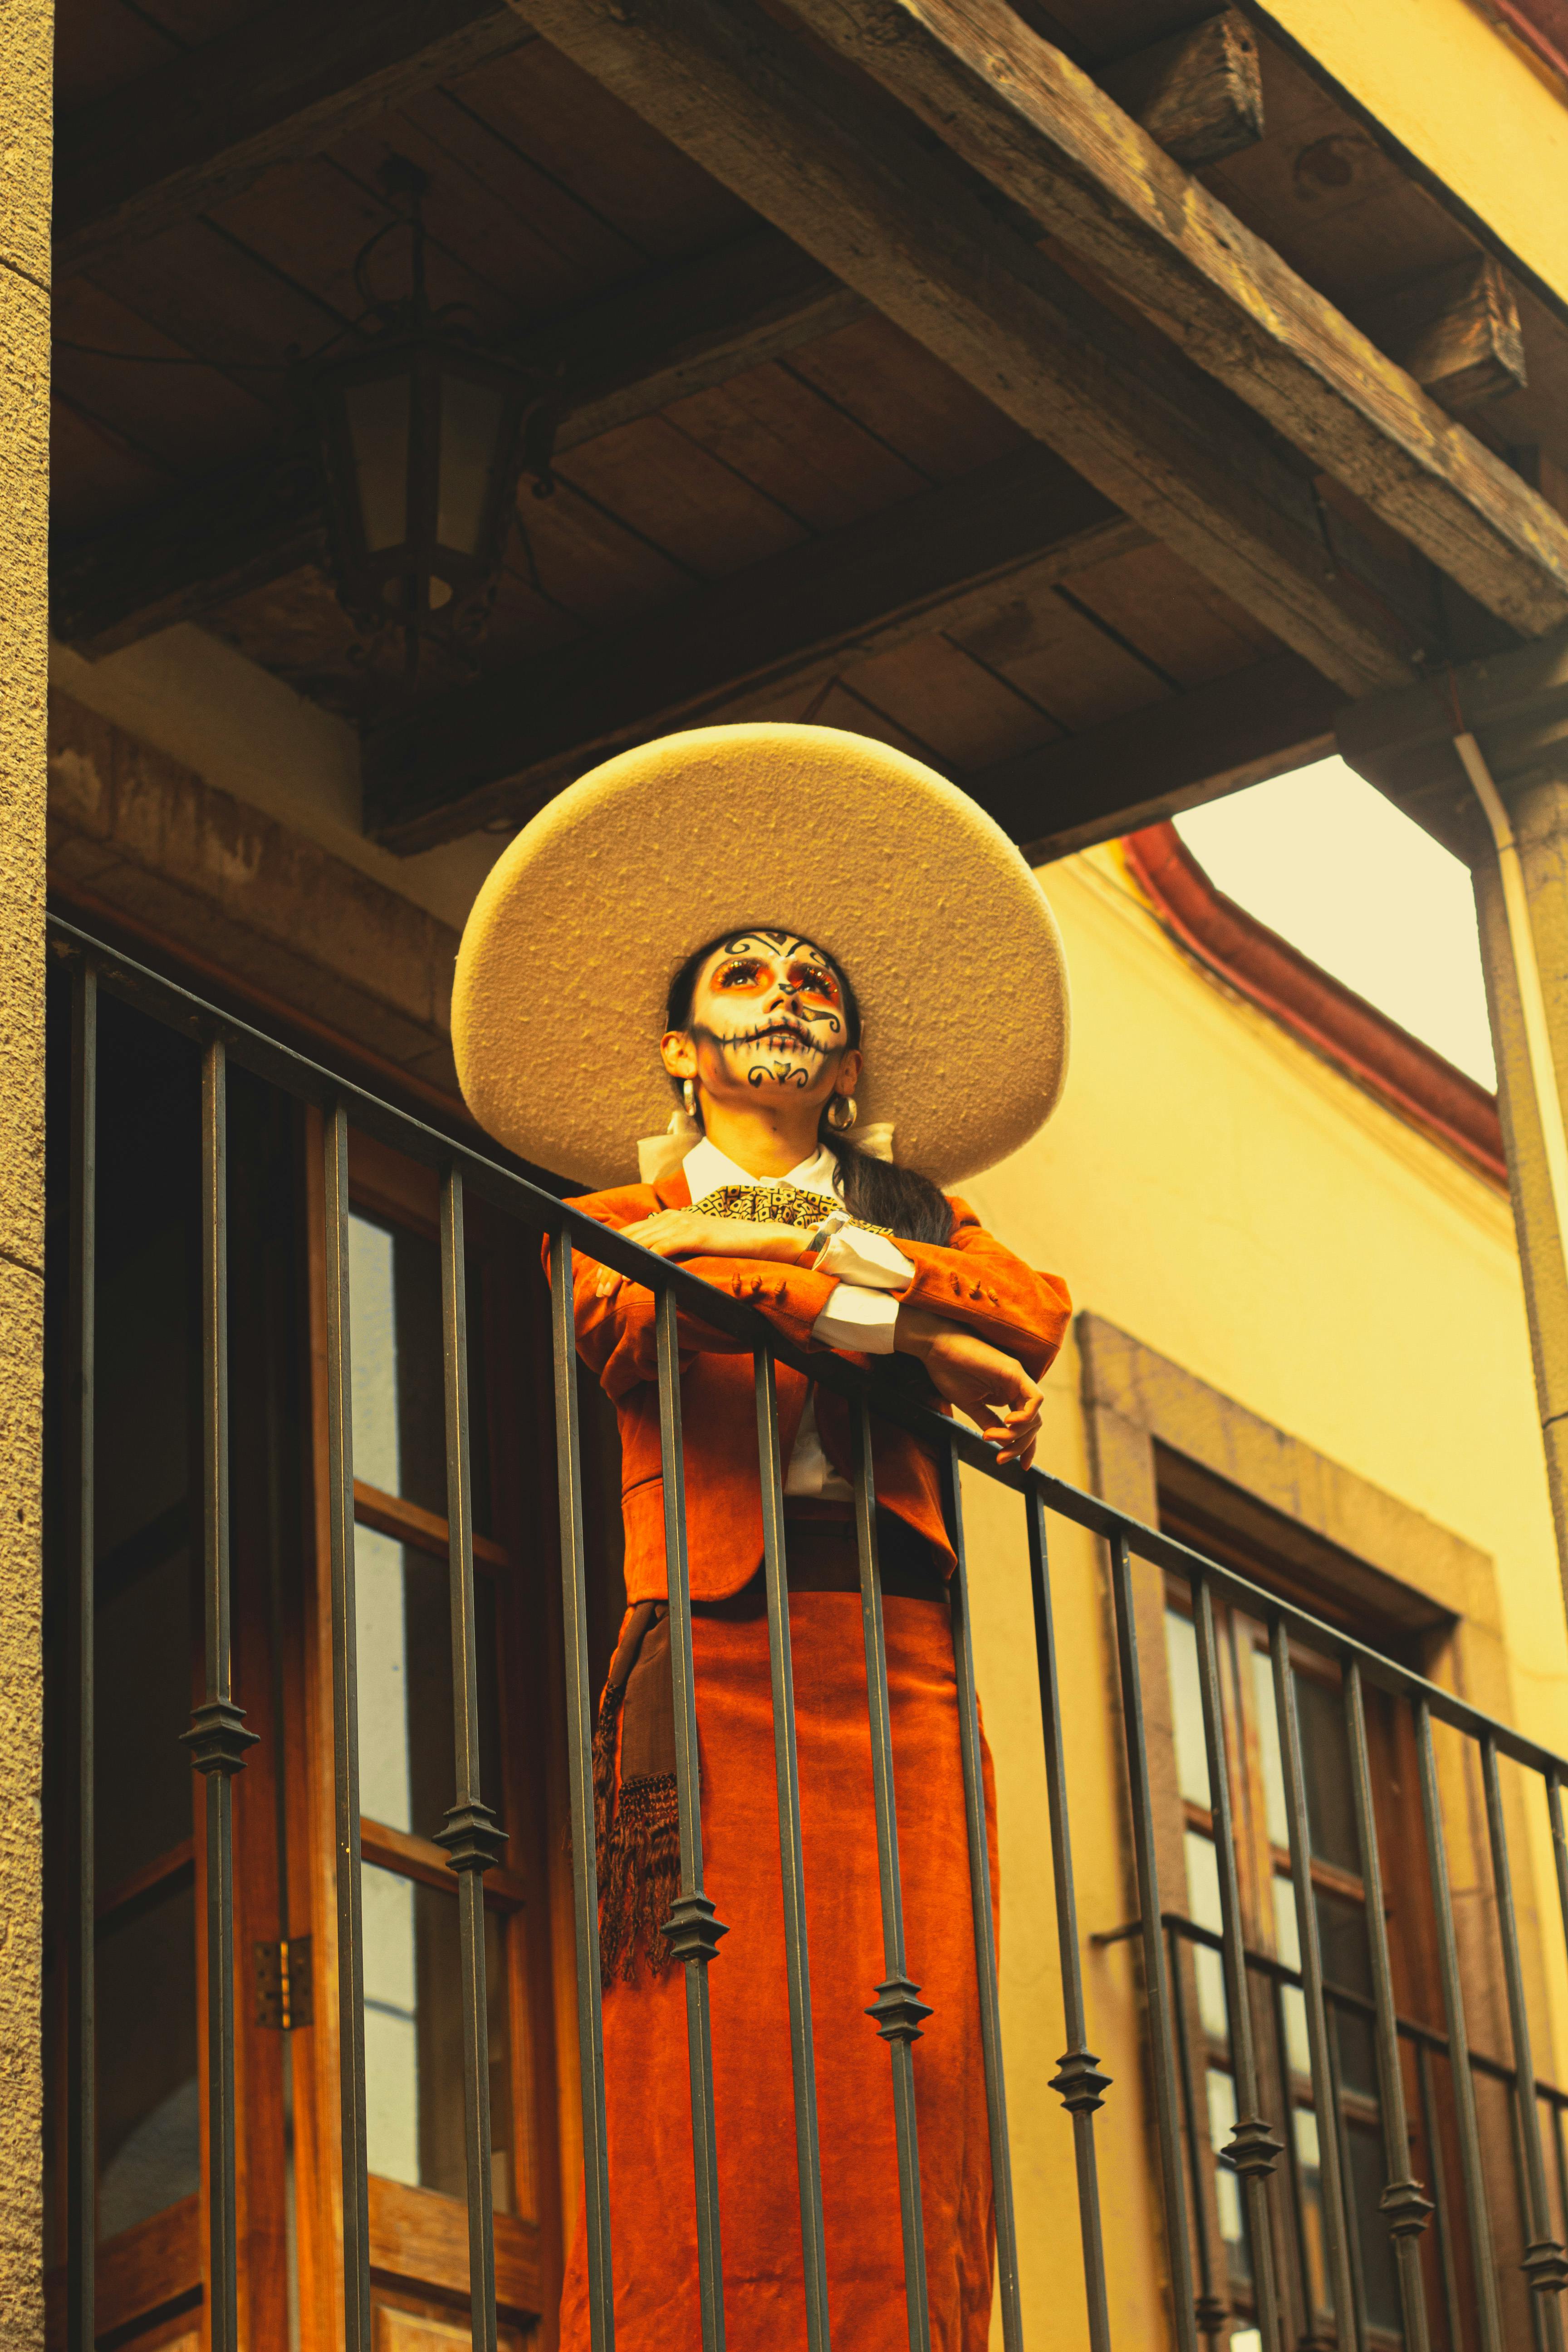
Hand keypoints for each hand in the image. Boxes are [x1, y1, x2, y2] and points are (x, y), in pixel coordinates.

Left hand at [593, 1212, 807, 1297]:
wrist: (761, 1239)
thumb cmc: (730, 1247)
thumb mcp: (696, 1245)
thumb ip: (676, 1249)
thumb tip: (656, 1267)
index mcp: (669, 1217)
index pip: (630, 1235)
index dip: (610, 1255)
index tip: (598, 1276)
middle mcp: (670, 1217)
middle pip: (627, 1240)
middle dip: (607, 1265)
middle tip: (597, 1290)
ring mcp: (681, 1224)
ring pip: (637, 1246)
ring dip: (617, 1270)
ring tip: (606, 1291)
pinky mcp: (692, 1235)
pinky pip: (657, 1250)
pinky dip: (639, 1265)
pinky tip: (628, 1280)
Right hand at [895, 1306, 1043, 1469]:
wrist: (936, 1348)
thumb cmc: (949, 1371)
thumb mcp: (971, 1405)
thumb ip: (989, 1422)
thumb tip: (1002, 1444)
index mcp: (1007, 1394)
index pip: (1027, 1425)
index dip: (1028, 1447)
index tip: (1021, 1467)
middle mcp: (1016, 1387)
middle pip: (1033, 1424)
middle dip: (1020, 1446)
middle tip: (1000, 1458)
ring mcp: (1018, 1379)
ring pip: (1035, 1416)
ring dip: (1017, 1435)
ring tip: (991, 1436)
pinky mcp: (1015, 1372)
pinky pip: (1035, 1399)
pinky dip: (1026, 1416)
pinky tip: (1007, 1423)